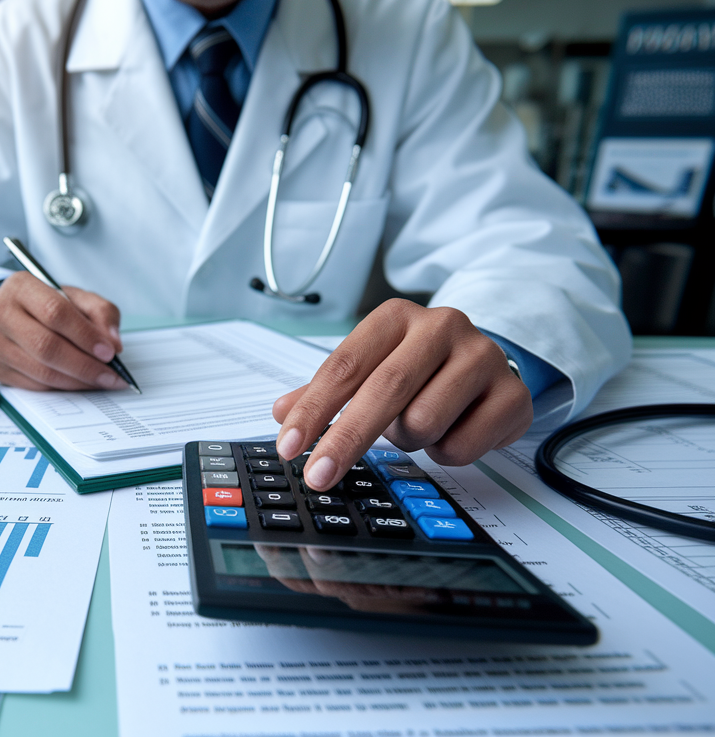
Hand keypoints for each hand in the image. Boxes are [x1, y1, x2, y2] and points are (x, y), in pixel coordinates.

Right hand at [0, 272, 125, 390]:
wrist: (14, 313)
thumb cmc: (49, 304)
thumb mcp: (77, 297)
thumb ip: (101, 313)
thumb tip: (113, 344)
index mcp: (20, 286)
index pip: (54, 312)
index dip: (84, 335)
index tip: (109, 352)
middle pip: (45, 345)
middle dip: (84, 365)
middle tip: (109, 375)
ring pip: (40, 370)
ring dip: (76, 381)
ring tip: (100, 381)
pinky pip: (33, 385)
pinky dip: (61, 387)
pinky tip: (78, 383)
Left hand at [273, 300, 532, 490]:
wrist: (489, 363)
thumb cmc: (418, 368)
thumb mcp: (369, 369)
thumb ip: (323, 391)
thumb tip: (280, 412)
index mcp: (396, 317)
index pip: (344, 366)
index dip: (314, 410)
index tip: (288, 446)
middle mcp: (441, 326)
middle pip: (384, 390)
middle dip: (346, 439)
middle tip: (319, 476)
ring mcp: (483, 357)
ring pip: (424, 421)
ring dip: (409, 438)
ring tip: (418, 423)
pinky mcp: (514, 395)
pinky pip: (461, 446)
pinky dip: (445, 451)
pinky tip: (452, 430)